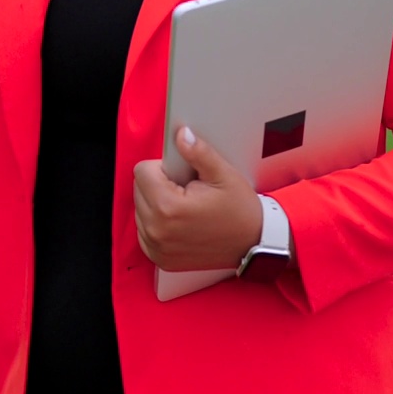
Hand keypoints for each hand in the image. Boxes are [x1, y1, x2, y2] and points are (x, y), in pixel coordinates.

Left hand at [133, 128, 262, 271]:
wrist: (253, 245)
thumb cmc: (240, 211)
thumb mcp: (223, 174)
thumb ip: (198, 152)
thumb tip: (181, 135)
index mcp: (168, 207)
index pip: (142, 171)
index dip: (163, 167)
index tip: (183, 175)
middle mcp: (157, 230)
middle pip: (139, 189)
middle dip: (158, 184)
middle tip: (187, 190)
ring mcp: (156, 247)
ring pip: (140, 209)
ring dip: (156, 203)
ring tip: (185, 207)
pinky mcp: (159, 258)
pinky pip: (144, 230)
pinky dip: (157, 223)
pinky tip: (179, 222)